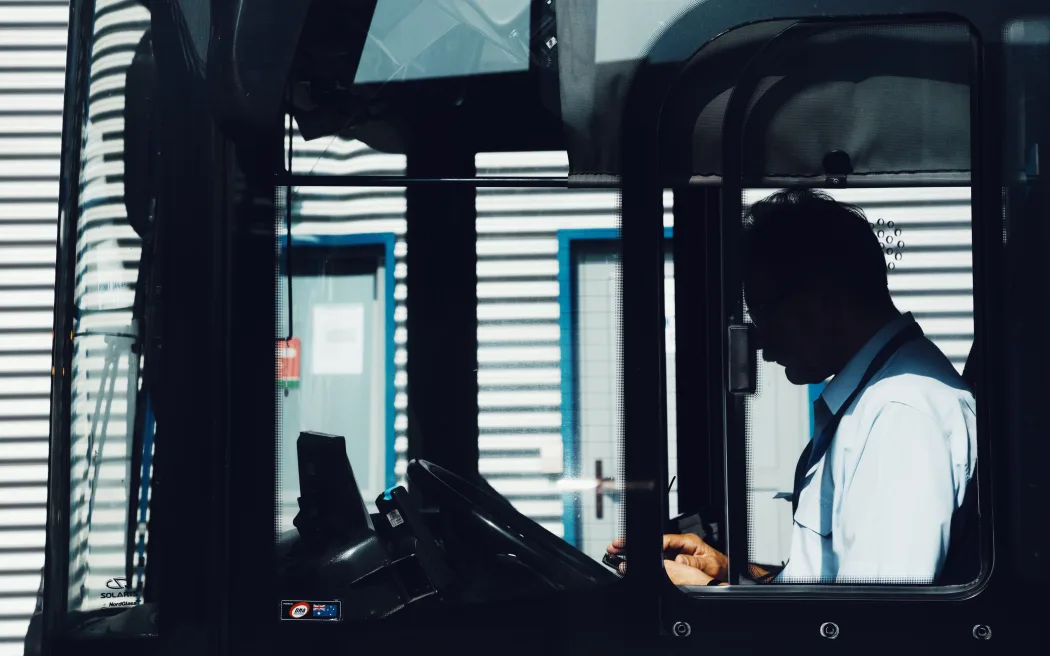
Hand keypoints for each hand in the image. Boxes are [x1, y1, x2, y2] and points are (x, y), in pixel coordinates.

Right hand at [606, 533, 728, 579]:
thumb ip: (695, 561)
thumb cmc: (719, 566)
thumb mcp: (709, 564)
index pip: (665, 540)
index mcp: (688, 541)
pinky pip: (658, 558)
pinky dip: (645, 560)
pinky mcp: (675, 559)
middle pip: (654, 543)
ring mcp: (676, 551)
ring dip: (638, 552)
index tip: (636, 545)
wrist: (725, 572)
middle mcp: (680, 545)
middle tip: (617, 545)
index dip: (650, 543)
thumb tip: (680, 559)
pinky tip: (634, 562)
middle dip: (636, 543)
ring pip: (653, 550)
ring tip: (620, 552)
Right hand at [662, 533, 727, 580]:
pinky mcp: (679, 558)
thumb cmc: (719, 566)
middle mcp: (684, 543)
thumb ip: (694, 562)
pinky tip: (670, 569)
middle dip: (662, 555)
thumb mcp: (709, 565)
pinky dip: (668, 565)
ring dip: (665, 561)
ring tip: (668, 568)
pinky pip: (669, 559)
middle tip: (664, 565)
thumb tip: (679, 560)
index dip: (661, 545)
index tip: (658, 554)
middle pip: (665, 545)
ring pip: (665, 553)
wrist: (723, 570)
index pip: (669, 539)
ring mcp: (681, 550)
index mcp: (691, 541)